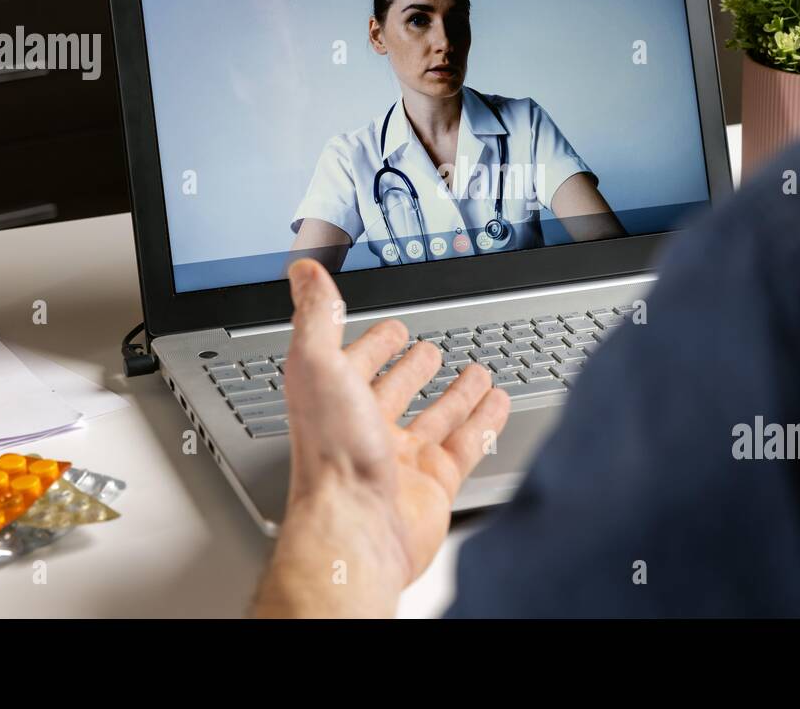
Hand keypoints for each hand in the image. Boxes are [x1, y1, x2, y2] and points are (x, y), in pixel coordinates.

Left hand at [251, 258, 510, 617]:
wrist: (356, 529)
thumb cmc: (331, 456)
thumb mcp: (317, 365)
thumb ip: (316, 316)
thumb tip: (303, 272)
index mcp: (335, 402)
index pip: (353, 364)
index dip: (372, 345)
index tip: (390, 327)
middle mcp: (367, 431)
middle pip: (395, 393)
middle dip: (412, 370)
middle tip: (429, 352)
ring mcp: (403, 460)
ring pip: (436, 418)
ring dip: (456, 395)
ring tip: (476, 373)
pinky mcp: (436, 484)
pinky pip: (466, 446)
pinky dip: (485, 424)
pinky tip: (497, 405)